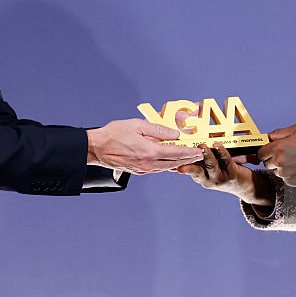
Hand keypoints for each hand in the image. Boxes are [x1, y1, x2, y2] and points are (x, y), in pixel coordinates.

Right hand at [87, 119, 202, 174]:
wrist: (97, 148)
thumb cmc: (114, 134)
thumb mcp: (138, 125)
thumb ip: (158, 130)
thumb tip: (175, 134)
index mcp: (150, 151)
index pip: (176, 153)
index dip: (189, 152)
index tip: (199, 151)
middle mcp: (148, 163)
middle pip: (173, 163)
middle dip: (187, 159)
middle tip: (198, 155)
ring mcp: (143, 169)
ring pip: (166, 168)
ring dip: (178, 163)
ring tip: (187, 158)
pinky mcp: (137, 170)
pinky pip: (157, 169)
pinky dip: (166, 166)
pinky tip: (169, 162)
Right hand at [177, 143, 273, 206]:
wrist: (245, 187)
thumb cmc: (224, 174)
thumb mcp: (209, 171)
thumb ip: (199, 161)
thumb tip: (187, 147)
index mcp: (201, 178)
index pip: (187, 171)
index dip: (178, 166)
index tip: (168, 161)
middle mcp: (209, 180)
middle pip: (196, 172)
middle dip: (188, 164)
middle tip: (181, 158)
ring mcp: (220, 178)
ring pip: (211, 166)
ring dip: (206, 155)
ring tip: (201, 146)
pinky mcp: (232, 173)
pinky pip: (226, 160)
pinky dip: (221, 152)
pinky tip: (217, 145)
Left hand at [257, 124, 295, 185]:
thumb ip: (279, 133)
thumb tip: (268, 137)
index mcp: (279, 147)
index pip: (260, 153)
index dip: (264, 151)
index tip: (269, 150)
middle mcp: (280, 161)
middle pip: (266, 163)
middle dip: (273, 159)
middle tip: (285, 154)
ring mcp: (286, 173)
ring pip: (276, 172)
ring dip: (281, 167)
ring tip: (295, 160)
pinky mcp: (292, 182)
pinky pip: (285, 179)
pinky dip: (290, 174)